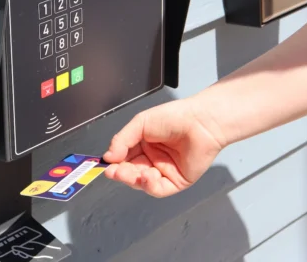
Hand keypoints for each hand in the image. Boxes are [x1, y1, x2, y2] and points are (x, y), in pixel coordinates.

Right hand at [103, 98, 225, 197]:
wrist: (201, 122)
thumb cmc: (175, 117)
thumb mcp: (141, 123)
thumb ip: (122, 139)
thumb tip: (108, 156)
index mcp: (143, 144)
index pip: (123, 157)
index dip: (113, 163)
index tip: (104, 164)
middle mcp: (152, 159)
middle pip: (130, 172)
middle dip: (121, 173)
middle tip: (113, 171)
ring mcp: (164, 171)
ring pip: (142, 183)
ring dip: (134, 179)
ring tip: (133, 171)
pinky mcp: (176, 181)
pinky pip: (158, 190)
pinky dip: (150, 186)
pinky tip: (148, 176)